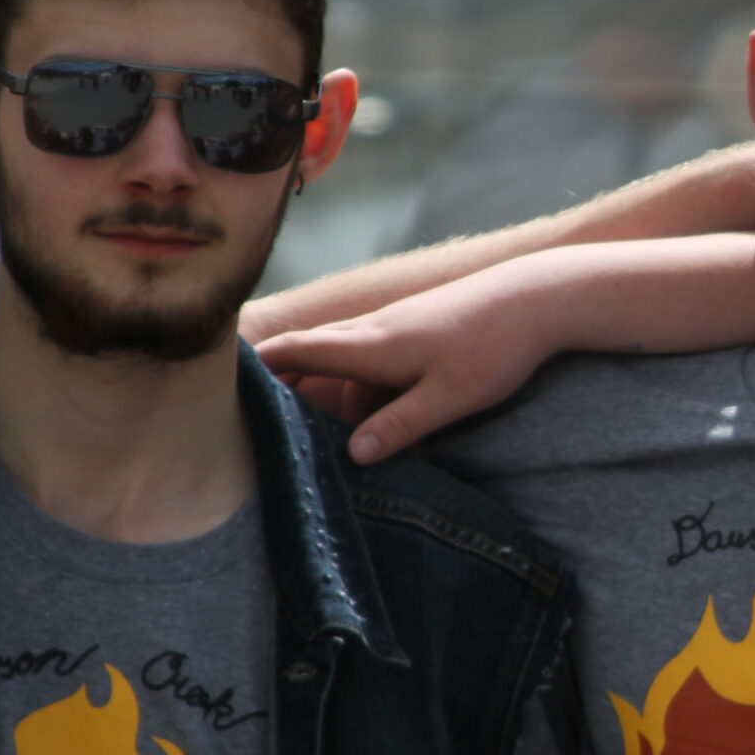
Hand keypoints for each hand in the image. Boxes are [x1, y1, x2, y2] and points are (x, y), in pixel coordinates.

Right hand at [256, 265, 559, 463]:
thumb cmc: (496, 347)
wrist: (540, 297)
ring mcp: (397, 328)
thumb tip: (353, 456)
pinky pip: (377, 363)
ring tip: (331, 438)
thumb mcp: (449, 398)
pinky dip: (369, 389)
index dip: (253, 367)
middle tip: (259, 422)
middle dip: (285, 387)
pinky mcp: (419, 331)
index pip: (294, 352)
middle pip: (311, 356)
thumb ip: (400, 427)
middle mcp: (375, 331)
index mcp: (371, 345)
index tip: (214, 386)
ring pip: (347, 364)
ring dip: (337, 397)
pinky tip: (390, 419)